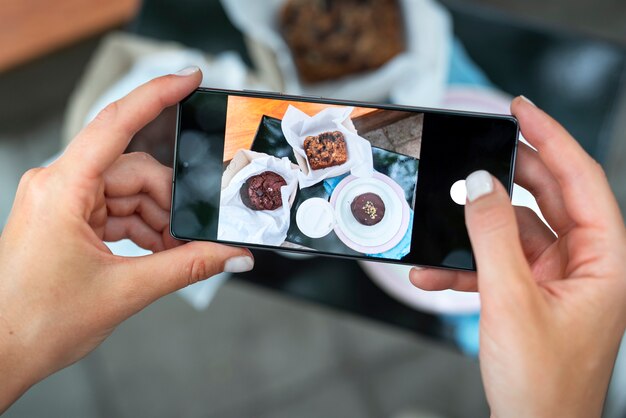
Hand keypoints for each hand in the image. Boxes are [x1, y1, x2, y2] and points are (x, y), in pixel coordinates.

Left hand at [0, 67, 253, 411]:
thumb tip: (230, 254)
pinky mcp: (66, 216)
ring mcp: (61, 200)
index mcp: (62, 188)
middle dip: (169, 204)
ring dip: (157, 222)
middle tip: (193, 237)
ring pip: (128, 192)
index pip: (116, 124)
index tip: (189, 79)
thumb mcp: (124, 291)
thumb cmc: (34, 322)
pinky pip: (116, 209)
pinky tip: (156, 253)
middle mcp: (58, 185)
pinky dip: (141, 229)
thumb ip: (187, 266)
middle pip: (135, 171)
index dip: (157, 95)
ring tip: (173, 256)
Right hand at [410, 97, 625, 417]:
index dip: (550, 138)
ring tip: (442, 222)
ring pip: (517, 230)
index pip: (581, 180)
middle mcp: (588, 264)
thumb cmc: (541, 384)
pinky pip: (499, 262)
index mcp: (607, 262)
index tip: (521, 109)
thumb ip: (492, 235)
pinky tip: (434, 272)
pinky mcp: (532, 293)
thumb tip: (478, 184)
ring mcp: (559, 279)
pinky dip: (467, 264)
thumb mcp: (510, 300)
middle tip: (477, 151)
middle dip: (508, 177)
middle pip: (550, 197)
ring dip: (476, 230)